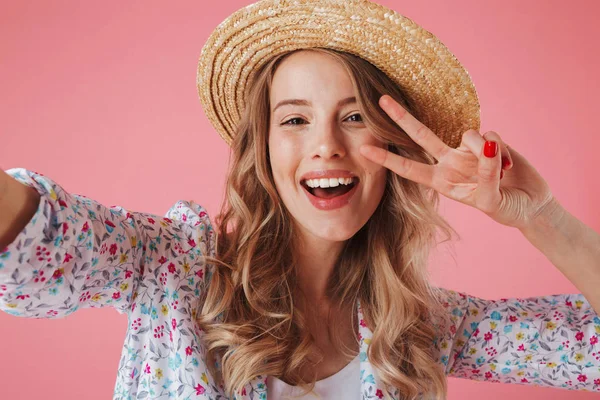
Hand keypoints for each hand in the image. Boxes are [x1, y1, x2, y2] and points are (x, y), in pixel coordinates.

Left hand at [359, 95, 558, 229]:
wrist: (531, 205)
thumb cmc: (507, 209)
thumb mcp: (491, 200)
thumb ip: (487, 174)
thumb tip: (489, 143)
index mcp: (441, 181)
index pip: (409, 168)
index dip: (387, 159)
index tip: (364, 150)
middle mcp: (450, 162)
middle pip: (421, 135)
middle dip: (402, 117)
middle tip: (381, 100)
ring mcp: (468, 150)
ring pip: (468, 135)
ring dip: (486, 153)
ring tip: (503, 173)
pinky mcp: (490, 141)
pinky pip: (491, 135)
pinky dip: (502, 151)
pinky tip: (511, 167)